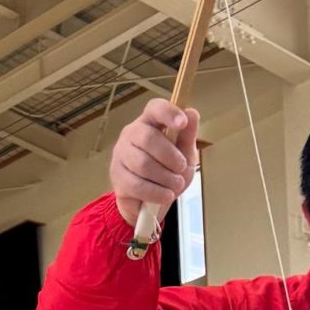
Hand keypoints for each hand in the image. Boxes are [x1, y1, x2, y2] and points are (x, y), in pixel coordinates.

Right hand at [109, 98, 199, 226]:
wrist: (153, 201)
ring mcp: (120, 155)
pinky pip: (137, 185)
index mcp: (150, 123)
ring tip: (175, 185)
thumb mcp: (185, 155)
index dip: (168, 113)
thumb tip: (192, 113)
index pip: (155, 108)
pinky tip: (165, 195)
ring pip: (143, 164)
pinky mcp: (116, 177)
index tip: (182, 122)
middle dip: (171, 157)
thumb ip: (188, 136)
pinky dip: (157, 193)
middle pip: (148, 138)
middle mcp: (131, 134)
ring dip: (166, 178)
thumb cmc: (169, 171)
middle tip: (181, 169)